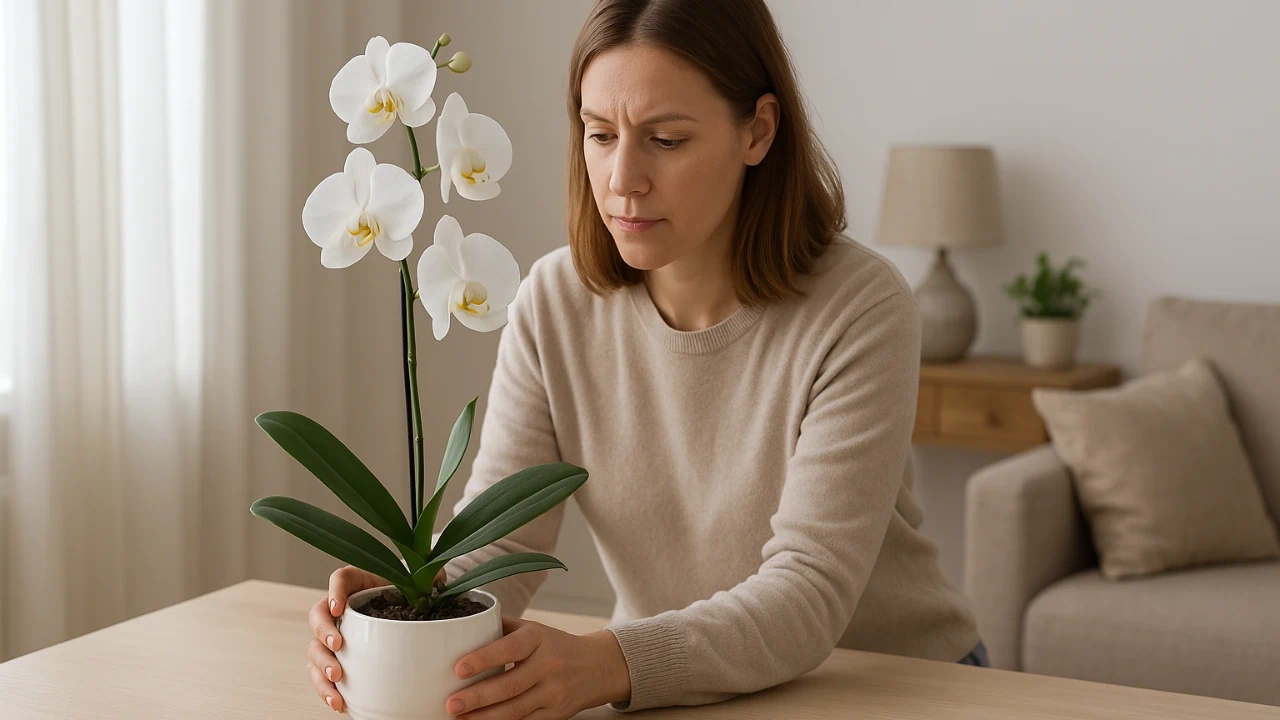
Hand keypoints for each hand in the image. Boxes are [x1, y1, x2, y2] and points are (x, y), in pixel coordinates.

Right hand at [307, 565, 444, 713]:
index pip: (340, 580)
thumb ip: (427, 583)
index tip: (339, 608)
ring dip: (321, 665)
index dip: (334, 591)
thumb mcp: (420, 585)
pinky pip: (321, 673)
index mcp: (358, 583)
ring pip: (315, 647)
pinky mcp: (338, 658)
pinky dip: (327, 688)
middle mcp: (341, 608)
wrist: (409, 613)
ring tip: (337, 679)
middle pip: (319, 615)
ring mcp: (337, 633)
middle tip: (337, 647)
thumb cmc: (411, 595)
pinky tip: (338, 700)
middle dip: (324, 632)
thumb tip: (436, 586)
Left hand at [443, 617, 631, 719]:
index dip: (484, 658)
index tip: (458, 668)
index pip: (510, 648)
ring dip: (484, 718)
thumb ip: (502, 628)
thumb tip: (462, 627)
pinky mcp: (556, 715)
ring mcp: (555, 693)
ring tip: (459, 719)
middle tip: (451, 704)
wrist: (596, 667)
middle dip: (477, 698)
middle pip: (510, 686)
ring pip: (516, 710)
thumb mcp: (534, 630)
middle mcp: (549, 665)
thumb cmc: (554, 646)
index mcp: (539, 638)